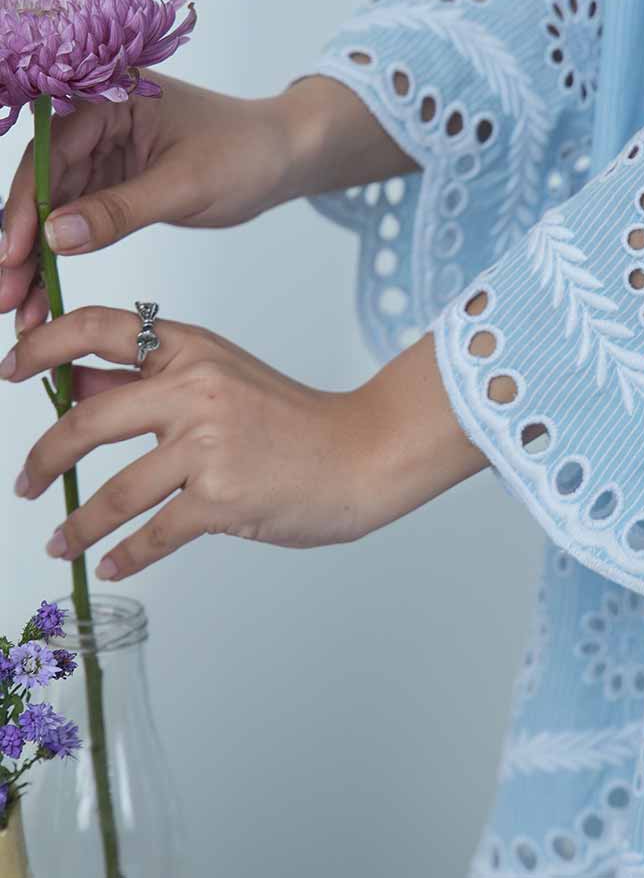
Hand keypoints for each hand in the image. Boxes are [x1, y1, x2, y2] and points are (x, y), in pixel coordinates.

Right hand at [0, 73, 417, 335]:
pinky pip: (76, 221)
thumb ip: (118, 210)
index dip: (28, 206)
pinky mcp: (113, 182)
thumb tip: (56, 236)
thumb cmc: (246, 151)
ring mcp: (103, 152)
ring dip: (34, 258)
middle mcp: (97, 120)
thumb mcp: (184, 184)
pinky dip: (60, 257)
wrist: (284, 156)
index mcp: (111, 98)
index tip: (14, 254)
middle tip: (4, 295)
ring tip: (19, 310)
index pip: (51, 152)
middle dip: (22, 241)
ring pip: (53, 209)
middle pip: (42, 183)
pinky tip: (44, 295)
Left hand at [0, 306, 485, 579]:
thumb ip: (147, 377)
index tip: (10, 366)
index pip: (99, 328)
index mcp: (191, 349)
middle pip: (86, 419)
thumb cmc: (290, 418)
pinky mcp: (222, 498)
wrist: (360, 452)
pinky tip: (112, 563)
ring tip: (61, 542)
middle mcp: (195, 389)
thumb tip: (72, 383)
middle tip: (25, 482)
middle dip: (42, 458)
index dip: (43, 344)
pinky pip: (153, 534)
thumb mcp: (219, 376)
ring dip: (78, 524)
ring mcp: (208, 445)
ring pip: (114, 491)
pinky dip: (126, 555)